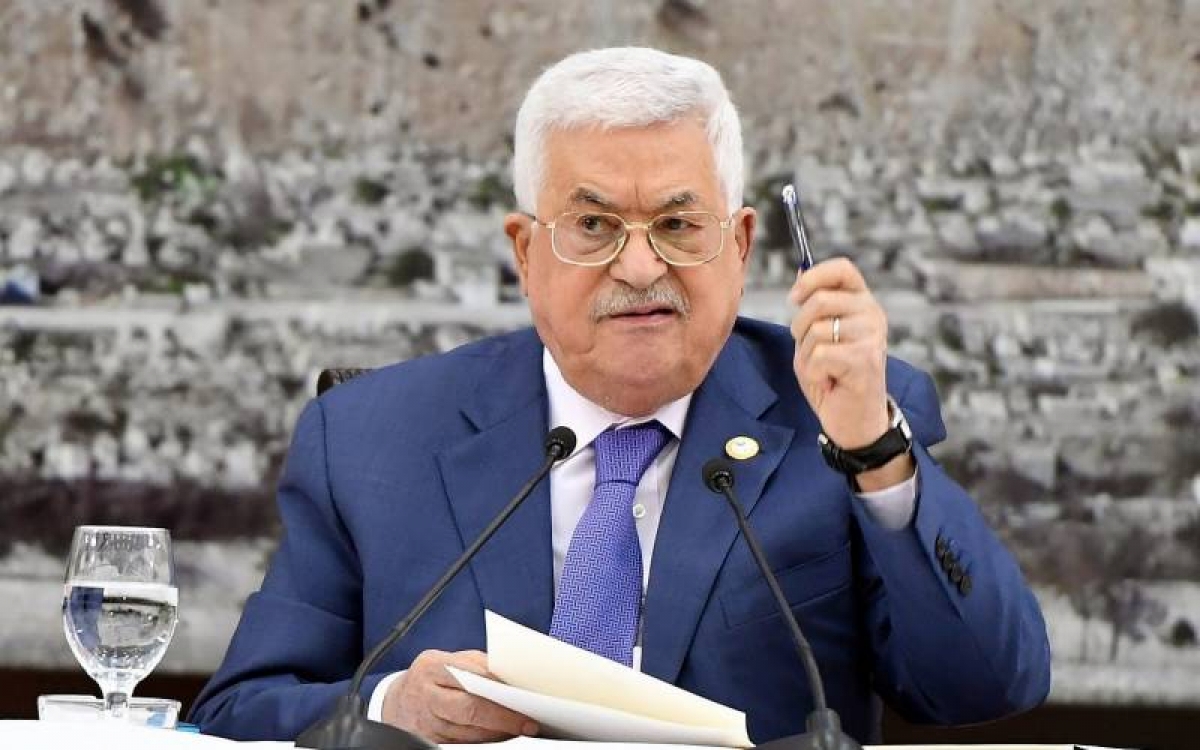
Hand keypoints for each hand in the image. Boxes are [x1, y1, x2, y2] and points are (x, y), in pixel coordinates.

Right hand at [381, 649, 537, 742]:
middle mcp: (426, 693)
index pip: (472, 675)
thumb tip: (511, 677)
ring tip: (518, 730)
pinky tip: (497, 737)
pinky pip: (460, 744)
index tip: (524, 696)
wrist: (397, 701)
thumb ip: (477, 664)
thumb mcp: (449, 660)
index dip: (499, 687)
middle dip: (501, 716)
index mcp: (432, 666)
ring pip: (466, 732)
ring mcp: (425, 720)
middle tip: (527, 723)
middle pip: (469, 708)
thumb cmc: (432, 677)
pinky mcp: (427, 740)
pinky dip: (481, 742)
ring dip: (495, 733)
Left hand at [788, 258, 889, 449]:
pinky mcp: (865, 359)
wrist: (854, 420)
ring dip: (807, 354)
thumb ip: (812, 307)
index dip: (813, 278)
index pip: (842, 269)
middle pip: (820, 299)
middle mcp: (872, 314)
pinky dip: (813, 372)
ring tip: (823, 368)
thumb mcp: (817, 337)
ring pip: (817, 330)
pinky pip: (819, 354)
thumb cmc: (833, 377)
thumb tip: (800, 272)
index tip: (794, 298)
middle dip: (800, 327)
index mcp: (862, 303)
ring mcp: (872, 336)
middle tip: (811, 350)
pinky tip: (828, 381)